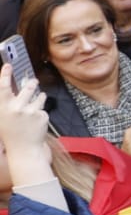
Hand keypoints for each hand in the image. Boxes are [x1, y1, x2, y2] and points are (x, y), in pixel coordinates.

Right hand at [0, 67, 53, 187]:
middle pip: (27, 87)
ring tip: (33, 108)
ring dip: (39, 97)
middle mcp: (16, 108)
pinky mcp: (42, 116)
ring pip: (39, 96)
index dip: (5, 75)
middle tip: (32, 81)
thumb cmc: (12, 133)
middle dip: (31, 83)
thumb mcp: (3, 117)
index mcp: (4, 108)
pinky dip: (41, 113)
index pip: (3, 87)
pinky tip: (36, 122)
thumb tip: (13, 88)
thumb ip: (7, 103)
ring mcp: (31, 112)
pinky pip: (43, 108)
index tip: (8, 65)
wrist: (25, 150)